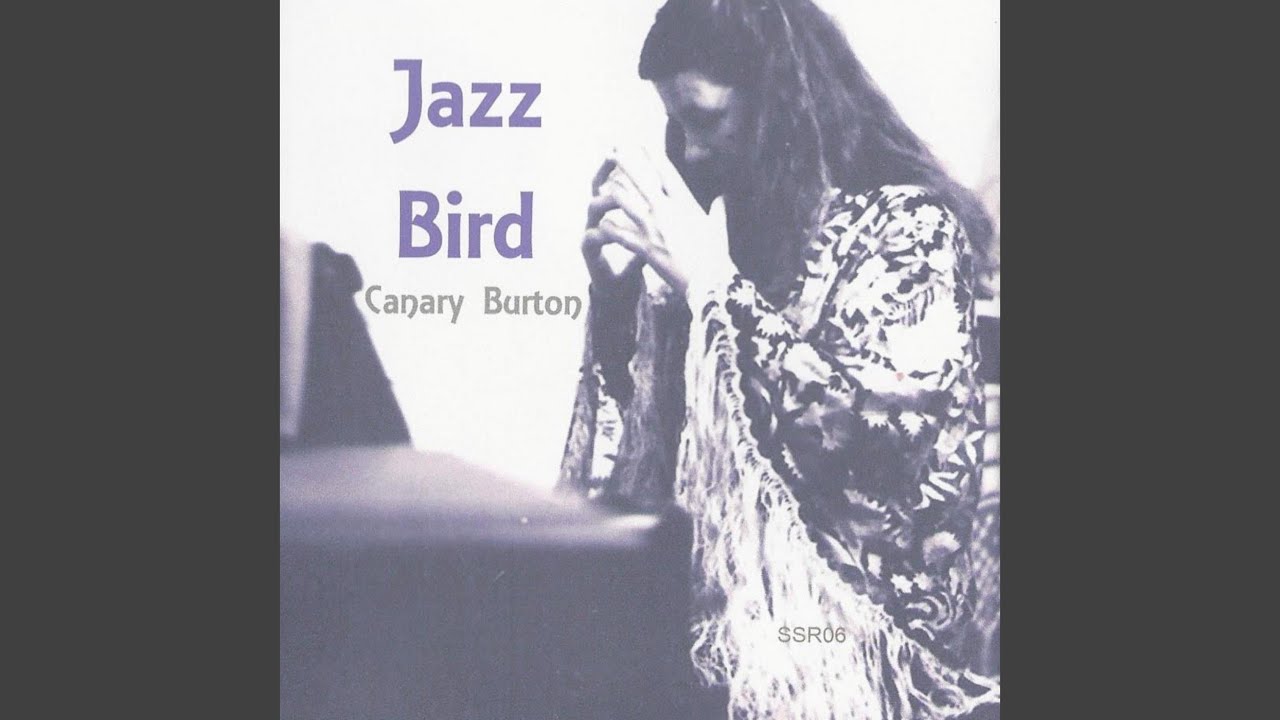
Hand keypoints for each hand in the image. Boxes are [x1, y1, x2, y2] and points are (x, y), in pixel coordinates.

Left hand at [584, 147, 733, 298]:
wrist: (710, 280)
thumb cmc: (717, 255)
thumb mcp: (719, 227)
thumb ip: (719, 208)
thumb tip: (724, 196)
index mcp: (686, 203)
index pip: (667, 173)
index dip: (653, 156)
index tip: (642, 144)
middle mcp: (668, 211)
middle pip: (642, 181)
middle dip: (626, 164)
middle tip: (612, 151)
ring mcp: (655, 228)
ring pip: (627, 203)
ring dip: (613, 192)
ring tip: (601, 185)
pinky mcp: (645, 248)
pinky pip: (622, 235)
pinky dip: (610, 229)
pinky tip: (600, 223)